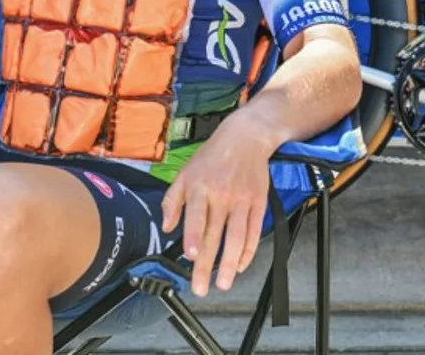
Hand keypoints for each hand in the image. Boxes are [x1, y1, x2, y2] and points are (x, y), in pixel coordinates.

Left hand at [160, 113, 278, 296]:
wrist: (245, 138)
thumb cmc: (211, 157)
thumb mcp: (184, 172)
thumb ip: (173, 200)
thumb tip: (166, 227)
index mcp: (200, 186)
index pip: (196, 214)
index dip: (193, 235)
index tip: (190, 255)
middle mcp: (222, 194)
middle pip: (215, 233)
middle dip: (208, 263)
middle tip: (201, 287)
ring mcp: (242, 199)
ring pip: (237, 237)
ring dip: (230, 263)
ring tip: (224, 283)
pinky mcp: (258, 203)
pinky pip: (254, 231)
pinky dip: (249, 251)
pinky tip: (241, 265)